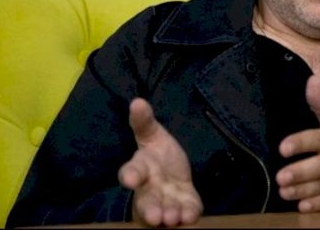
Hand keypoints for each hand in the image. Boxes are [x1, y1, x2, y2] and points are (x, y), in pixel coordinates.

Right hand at [118, 98, 202, 225]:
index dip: (130, 175)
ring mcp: (167, 200)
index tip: (130, 179)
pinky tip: (190, 216)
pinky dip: (188, 215)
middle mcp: (150, 189)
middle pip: (147, 201)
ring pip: (165, 211)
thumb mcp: (152, 134)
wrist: (172, 172)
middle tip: (155, 216)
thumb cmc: (158, 154)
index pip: (132, 172)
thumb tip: (137, 101)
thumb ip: (144, 122)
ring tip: (172, 218)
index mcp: (140, 168)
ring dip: (169, 214)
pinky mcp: (185, 205)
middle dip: (150, 209)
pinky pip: (186, 212)